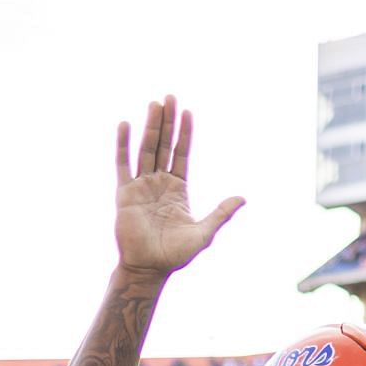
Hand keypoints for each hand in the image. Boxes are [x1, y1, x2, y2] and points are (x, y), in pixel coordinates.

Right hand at [114, 96, 243, 276]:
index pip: (182, 153)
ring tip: (154, 104)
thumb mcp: (204, 233)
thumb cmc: (175, 254)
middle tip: (169, 96)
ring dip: (149, 127)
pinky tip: (125, 125)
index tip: (187, 111)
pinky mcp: (125, 193)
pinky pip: (123, 164)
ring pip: (146, 150)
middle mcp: (159, 183)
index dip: (185, 133)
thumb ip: (221, 213)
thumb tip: (243, 198)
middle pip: (163, 145)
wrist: (149, 268)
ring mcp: (141, 186)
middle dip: (167, 122)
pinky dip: (123, 145)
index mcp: (178, 188)